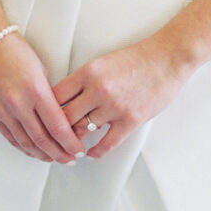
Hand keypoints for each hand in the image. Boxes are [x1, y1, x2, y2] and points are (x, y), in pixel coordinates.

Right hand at [0, 33, 85, 163]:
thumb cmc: (16, 52)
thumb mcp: (41, 70)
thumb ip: (49, 95)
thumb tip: (59, 116)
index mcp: (36, 90)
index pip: (57, 126)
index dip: (70, 142)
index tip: (78, 149)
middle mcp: (19, 104)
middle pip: (42, 140)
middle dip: (59, 153)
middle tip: (70, 159)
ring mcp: (4, 111)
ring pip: (26, 143)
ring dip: (42, 155)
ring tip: (55, 158)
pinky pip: (11, 138)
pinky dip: (24, 148)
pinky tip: (34, 152)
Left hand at [53, 36, 192, 159]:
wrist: (168, 57)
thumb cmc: (138, 58)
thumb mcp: (104, 62)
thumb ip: (86, 80)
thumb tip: (68, 100)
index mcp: (88, 71)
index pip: (56, 95)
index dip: (46, 110)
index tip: (43, 118)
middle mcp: (97, 89)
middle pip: (64, 117)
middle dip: (56, 131)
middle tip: (51, 140)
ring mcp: (114, 106)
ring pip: (82, 132)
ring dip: (74, 143)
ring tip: (69, 149)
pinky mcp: (130, 120)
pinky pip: (106, 144)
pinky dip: (95, 152)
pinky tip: (91, 153)